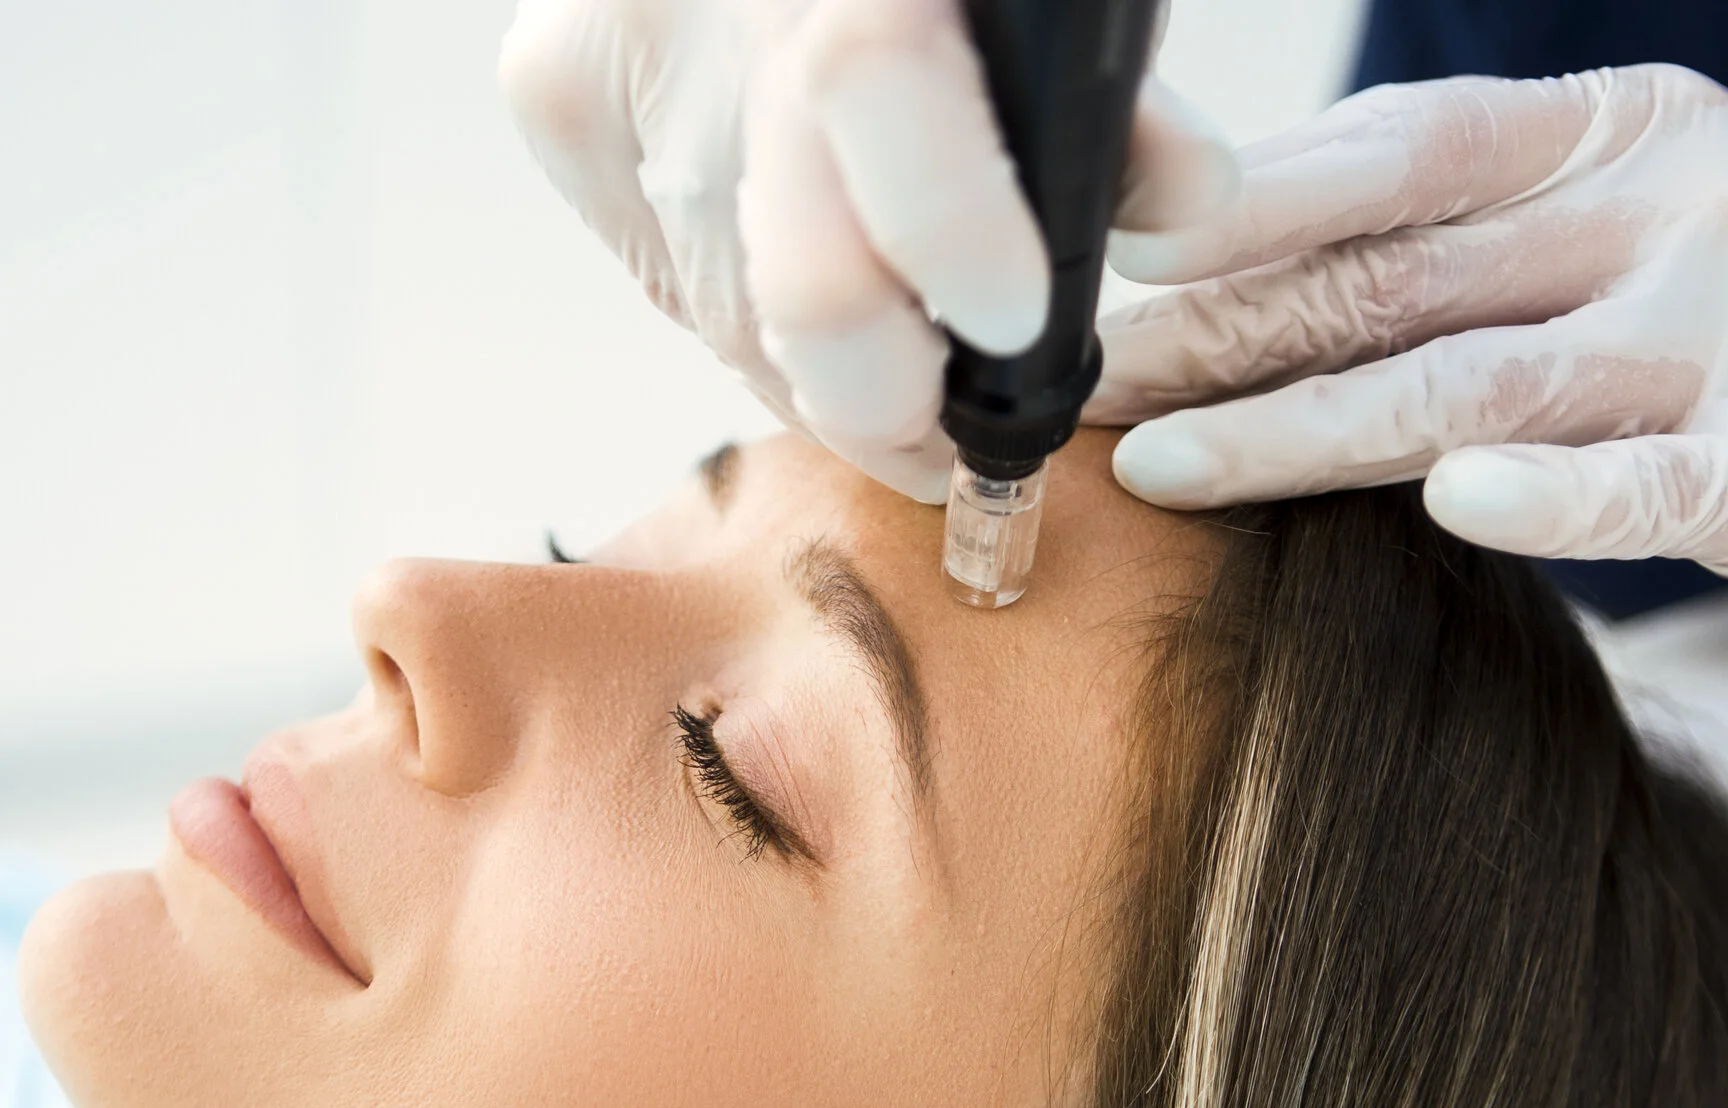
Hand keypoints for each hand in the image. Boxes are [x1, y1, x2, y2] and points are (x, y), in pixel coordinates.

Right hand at [501, 0, 1236, 501]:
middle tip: (938, 437)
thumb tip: (1174, 214)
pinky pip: (665, 275)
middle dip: (876, 392)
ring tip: (887, 355)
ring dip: (820, 365)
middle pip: (777, 257)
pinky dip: (745, 308)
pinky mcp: (553, 97)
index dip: (948, 223)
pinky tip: (800, 274)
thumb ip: (1109, 98)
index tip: (1014, 326)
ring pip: (721, 303)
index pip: (874, 76)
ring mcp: (605, 50)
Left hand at [1093, 66, 1727, 592]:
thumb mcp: (1619, 199)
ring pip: (1470, 385)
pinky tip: (1444, 505)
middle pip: (1396, 278)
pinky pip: (1637, 485)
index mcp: (1612, 133)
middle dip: (1216, 338)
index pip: (1404, 152)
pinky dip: (1540, 497)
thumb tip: (1222, 252)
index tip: (1115, 252)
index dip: (1253, 201)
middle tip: (1076, 389)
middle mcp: (1663, 215)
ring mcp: (1722, 339)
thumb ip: (1456, 221)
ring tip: (1158, 469)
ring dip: (1300, 431)